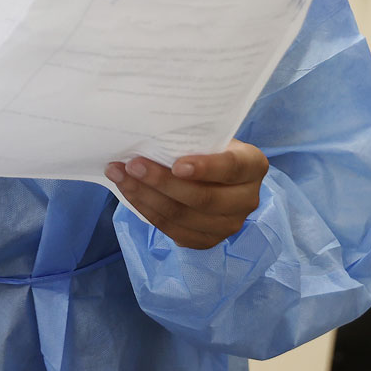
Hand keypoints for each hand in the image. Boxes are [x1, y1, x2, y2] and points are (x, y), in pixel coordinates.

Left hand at [106, 140, 269, 248]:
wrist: (207, 170)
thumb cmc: (203, 146)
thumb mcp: (205, 135)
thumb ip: (190, 136)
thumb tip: (150, 131)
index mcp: (252, 165)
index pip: (232, 168)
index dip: (205, 168)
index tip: (176, 164)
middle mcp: (248, 199)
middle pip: (204, 198)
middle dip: (162, 182)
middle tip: (131, 165)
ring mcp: (230, 224)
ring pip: (183, 217)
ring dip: (145, 196)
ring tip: (119, 175)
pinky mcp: (208, 240)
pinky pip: (173, 230)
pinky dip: (146, 210)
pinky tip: (128, 191)